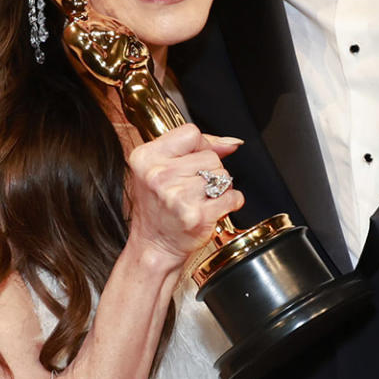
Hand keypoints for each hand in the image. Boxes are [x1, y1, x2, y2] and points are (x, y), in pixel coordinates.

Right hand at [126, 125, 244, 265]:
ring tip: (200, 200)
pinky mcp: (197, 215)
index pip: (191, 133)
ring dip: (219, 189)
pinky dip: (229, 203)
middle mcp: (158, 176)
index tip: (197, 160)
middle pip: (211, 157)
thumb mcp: (161, 169)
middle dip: (210, 172)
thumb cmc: (158, 207)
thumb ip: (194, 148)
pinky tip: (211, 210)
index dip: (202, 146)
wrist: (154, 245)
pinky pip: (232, 197)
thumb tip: (231, 142)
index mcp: (146, 158)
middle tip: (192, 188)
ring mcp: (177, 196)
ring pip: (223, 176)